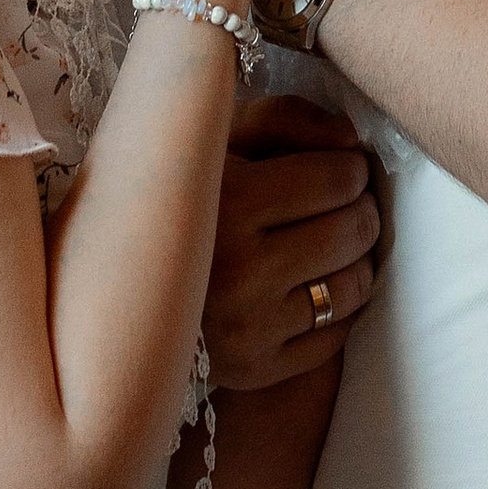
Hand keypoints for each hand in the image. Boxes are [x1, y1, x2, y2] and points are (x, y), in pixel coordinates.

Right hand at [206, 97, 379, 388]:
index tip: (335, 168)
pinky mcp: (256, 370)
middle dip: (360, 209)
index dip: (350, 168)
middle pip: (356, 229)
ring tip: (330, 244)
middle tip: (341, 205)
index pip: (341, 178)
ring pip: (355, 284)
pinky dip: (338, 308)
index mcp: (227, 200)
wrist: (127, 285)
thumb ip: (286, 118)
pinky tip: (311, 286)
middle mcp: (237, 270)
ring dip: (357, 258)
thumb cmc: (191, 199)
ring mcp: (247, 328)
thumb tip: (352, 140)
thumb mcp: (222, 139)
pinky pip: (337, 334)